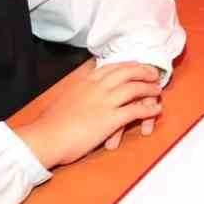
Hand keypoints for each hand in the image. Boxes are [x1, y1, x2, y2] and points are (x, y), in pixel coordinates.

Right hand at [12, 60, 161, 168]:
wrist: (46, 137)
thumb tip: (82, 92)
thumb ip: (78, 91)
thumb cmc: (51, 123)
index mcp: (86, 81)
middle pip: (127, 72)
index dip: (127, 65)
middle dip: (143, 71)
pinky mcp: (111, 119)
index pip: (112, 67)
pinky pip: (136, 110)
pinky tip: (156, 110)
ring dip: (149, 89)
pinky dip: (149, 110)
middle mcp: (97, 87)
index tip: (135, 65)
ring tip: (158, 90)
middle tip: (153, 73)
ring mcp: (105, 102)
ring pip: (135, 88)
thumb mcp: (65, 97)